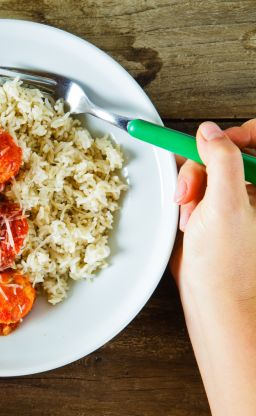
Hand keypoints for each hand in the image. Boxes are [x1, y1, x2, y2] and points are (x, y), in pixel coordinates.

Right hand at [170, 120, 255, 414]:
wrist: (213, 302)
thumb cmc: (228, 266)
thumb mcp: (225, 206)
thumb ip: (220, 161)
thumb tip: (209, 132)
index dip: (236, 135)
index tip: (215, 143)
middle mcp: (255, 192)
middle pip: (227, 153)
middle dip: (202, 168)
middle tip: (192, 191)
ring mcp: (235, 202)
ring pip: (207, 171)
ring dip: (191, 187)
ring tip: (191, 214)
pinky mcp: (214, 213)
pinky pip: (196, 190)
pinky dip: (187, 201)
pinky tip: (188, 222)